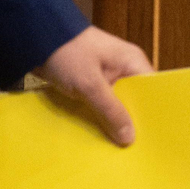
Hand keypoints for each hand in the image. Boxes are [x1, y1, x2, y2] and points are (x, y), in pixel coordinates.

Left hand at [38, 26, 154, 146]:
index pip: (153, 91)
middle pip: (135, 100)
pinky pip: (103, 104)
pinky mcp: (93, 83)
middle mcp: (125, 68)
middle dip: (132, 122)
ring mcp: (108, 75)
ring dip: (114, 121)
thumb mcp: (90, 85)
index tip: (152, 139)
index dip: (153, 113)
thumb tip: (130, 138)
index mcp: (132, 62)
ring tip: (117, 148)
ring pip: (118, 104)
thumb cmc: (68, 54)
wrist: (36, 38)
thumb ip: (111, 111)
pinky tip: (100, 135)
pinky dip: (100, 117)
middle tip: (134, 150)